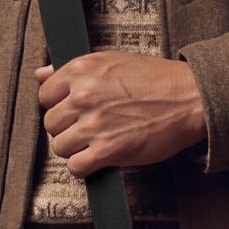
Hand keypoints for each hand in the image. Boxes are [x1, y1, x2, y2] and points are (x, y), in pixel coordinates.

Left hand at [33, 51, 206, 176]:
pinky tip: (98, 158)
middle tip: (88, 127)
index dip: (58, 104)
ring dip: (75, 148)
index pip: (45, 95)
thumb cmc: (155, 79)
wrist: (189, 99)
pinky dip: (84, 166)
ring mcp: (94, 125)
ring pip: (60, 147)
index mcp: (82, 70)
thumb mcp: (112, 62)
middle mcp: (83, 96)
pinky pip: (75, 167)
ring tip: (95, 142)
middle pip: (50, 123)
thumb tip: (40, 74)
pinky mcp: (107, 150)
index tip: (73, 109)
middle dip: (66, 128)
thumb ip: (72, 70)